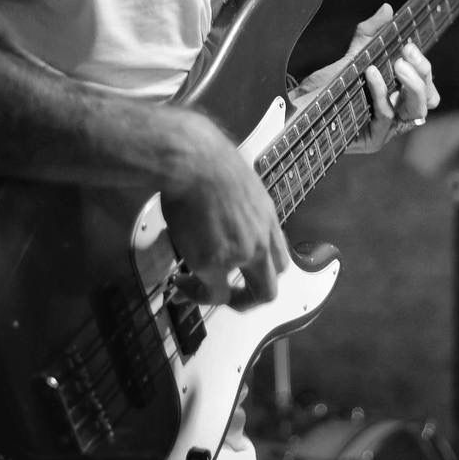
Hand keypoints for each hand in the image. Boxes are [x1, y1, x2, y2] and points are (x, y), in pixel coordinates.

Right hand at [160, 112, 288, 309]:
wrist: (192, 160)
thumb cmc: (205, 159)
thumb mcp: (235, 182)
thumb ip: (235, 205)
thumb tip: (218, 207)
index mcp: (267, 218)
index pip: (279, 257)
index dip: (260, 270)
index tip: (238, 270)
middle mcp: (260, 240)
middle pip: (272, 285)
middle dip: (249, 298)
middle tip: (227, 296)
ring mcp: (240, 255)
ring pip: (250, 297)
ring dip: (224, 300)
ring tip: (195, 292)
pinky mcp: (213, 263)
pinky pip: (211, 293)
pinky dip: (196, 294)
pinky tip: (179, 284)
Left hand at [296, 4, 439, 153]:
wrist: (297, 109)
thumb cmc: (327, 87)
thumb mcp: (351, 56)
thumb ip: (369, 34)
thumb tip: (387, 8)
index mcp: (398, 97)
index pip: (427, 87)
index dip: (424, 67)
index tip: (410, 46)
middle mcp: (397, 115)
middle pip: (427, 99)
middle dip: (422, 73)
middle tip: (407, 53)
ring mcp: (386, 130)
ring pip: (414, 110)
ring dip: (410, 84)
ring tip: (398, 63)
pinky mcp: (372, 140)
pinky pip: (385, 115)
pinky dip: (381, 91)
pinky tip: (371, 72)